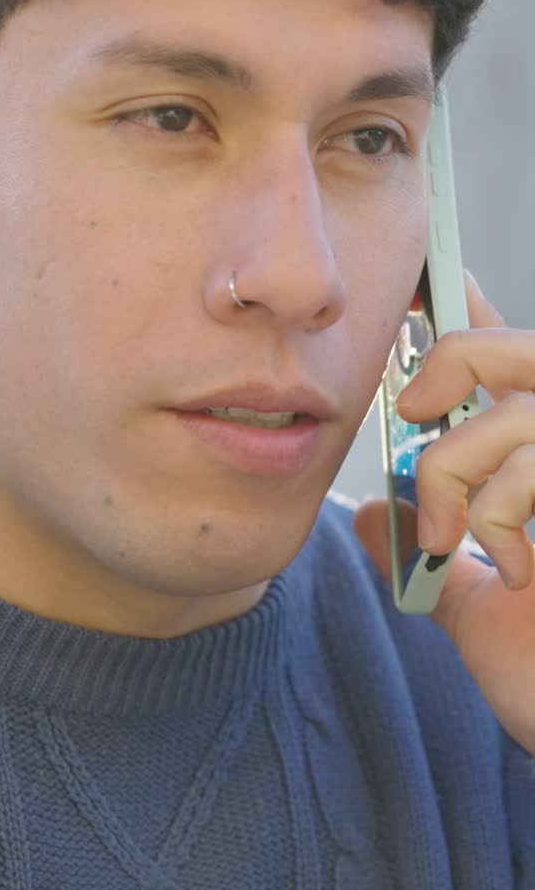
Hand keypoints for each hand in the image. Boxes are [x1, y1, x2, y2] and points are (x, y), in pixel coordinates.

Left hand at [354, 271, 534, 754]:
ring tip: (452, 540)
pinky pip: (529, 463)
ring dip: (459, 471)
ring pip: (515, 409)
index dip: (467, 313)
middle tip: (407, 408)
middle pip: (518, 346)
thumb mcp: (473, 611)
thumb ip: (428, 555)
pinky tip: (513, 568)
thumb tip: (369, 516)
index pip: (511, 357)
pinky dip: (493, 513)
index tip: (423, 278)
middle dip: (452, 361)